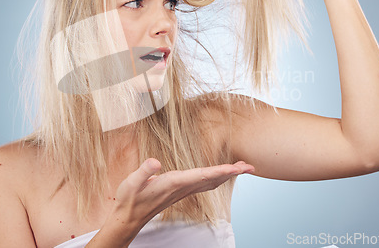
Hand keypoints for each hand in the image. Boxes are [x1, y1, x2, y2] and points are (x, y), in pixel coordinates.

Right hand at [110, 158, 254, 224]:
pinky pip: (203, 183)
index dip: (219, 171)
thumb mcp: (131, 183)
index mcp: (173, 183)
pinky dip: (216, 177)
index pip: (201, 176)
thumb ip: (143, 172)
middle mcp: (182, 187)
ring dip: (227, 174)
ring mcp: (182, 190)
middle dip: (231, 172)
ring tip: (241, 167)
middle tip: (249, 166)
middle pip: (212, 179)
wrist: (129, 217)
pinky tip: (220, 173)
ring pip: (210, 182)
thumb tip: (155, 162)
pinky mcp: (180, 190)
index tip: (236, 168)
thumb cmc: (130, 198)